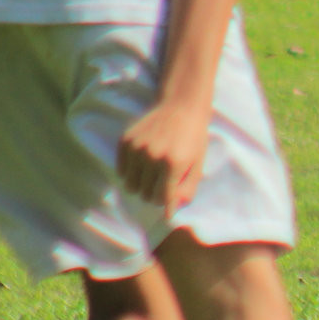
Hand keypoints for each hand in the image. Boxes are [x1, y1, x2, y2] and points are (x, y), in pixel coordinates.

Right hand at [117, 98, 211, 212]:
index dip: (166, 205)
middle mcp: (152, 156)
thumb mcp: (197, 165)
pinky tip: (143, 162)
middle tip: (163, 183)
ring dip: (141, 185)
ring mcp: (136, 148)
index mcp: (172, 164)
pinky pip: (121, 171)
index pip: (161, 199)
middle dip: (154, 194)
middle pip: (144, 195)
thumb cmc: (193, 139)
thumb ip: (187, 190)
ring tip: (153, 174)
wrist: (181, 107)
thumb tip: (170, 212)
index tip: (168, 208)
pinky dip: (131, 172)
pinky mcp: (125, 141)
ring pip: (130, 186)